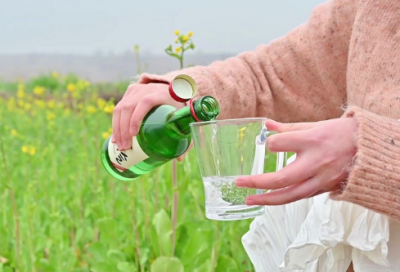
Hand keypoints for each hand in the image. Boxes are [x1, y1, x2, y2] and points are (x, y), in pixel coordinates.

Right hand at [112, 82, 188, 160]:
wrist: (173, 88)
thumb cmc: (178, 106)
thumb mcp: (181, 117)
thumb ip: (183, 136)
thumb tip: (179, 159)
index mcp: (160, 94)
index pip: (145, 103)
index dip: (137, 118)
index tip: (134, 134)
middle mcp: (146, 90)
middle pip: (129, 108)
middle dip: (124, 130)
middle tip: (126, 148)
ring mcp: (136, 90)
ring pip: (120, 109)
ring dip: (117, 129)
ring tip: (120, 145)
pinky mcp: (130, 92)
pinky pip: (118, 108)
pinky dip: (116, 124)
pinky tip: (116, 137)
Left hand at [236, 117, 357, 204]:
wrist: (372, 151)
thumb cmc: (343, 134)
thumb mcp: (316, 125)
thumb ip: (288, 128)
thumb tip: (265, 126)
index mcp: (313, 141)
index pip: (280, 144)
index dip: (270, 144)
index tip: (267, 143)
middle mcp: (316, 162)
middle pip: (282, 178)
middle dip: (257, 182)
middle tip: (239, 183)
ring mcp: (321, 179)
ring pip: (290, 196)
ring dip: (267, 200)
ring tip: (248, 200)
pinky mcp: (325, 189)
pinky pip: (300, 197)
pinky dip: (283, 199)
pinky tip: (269, 200)